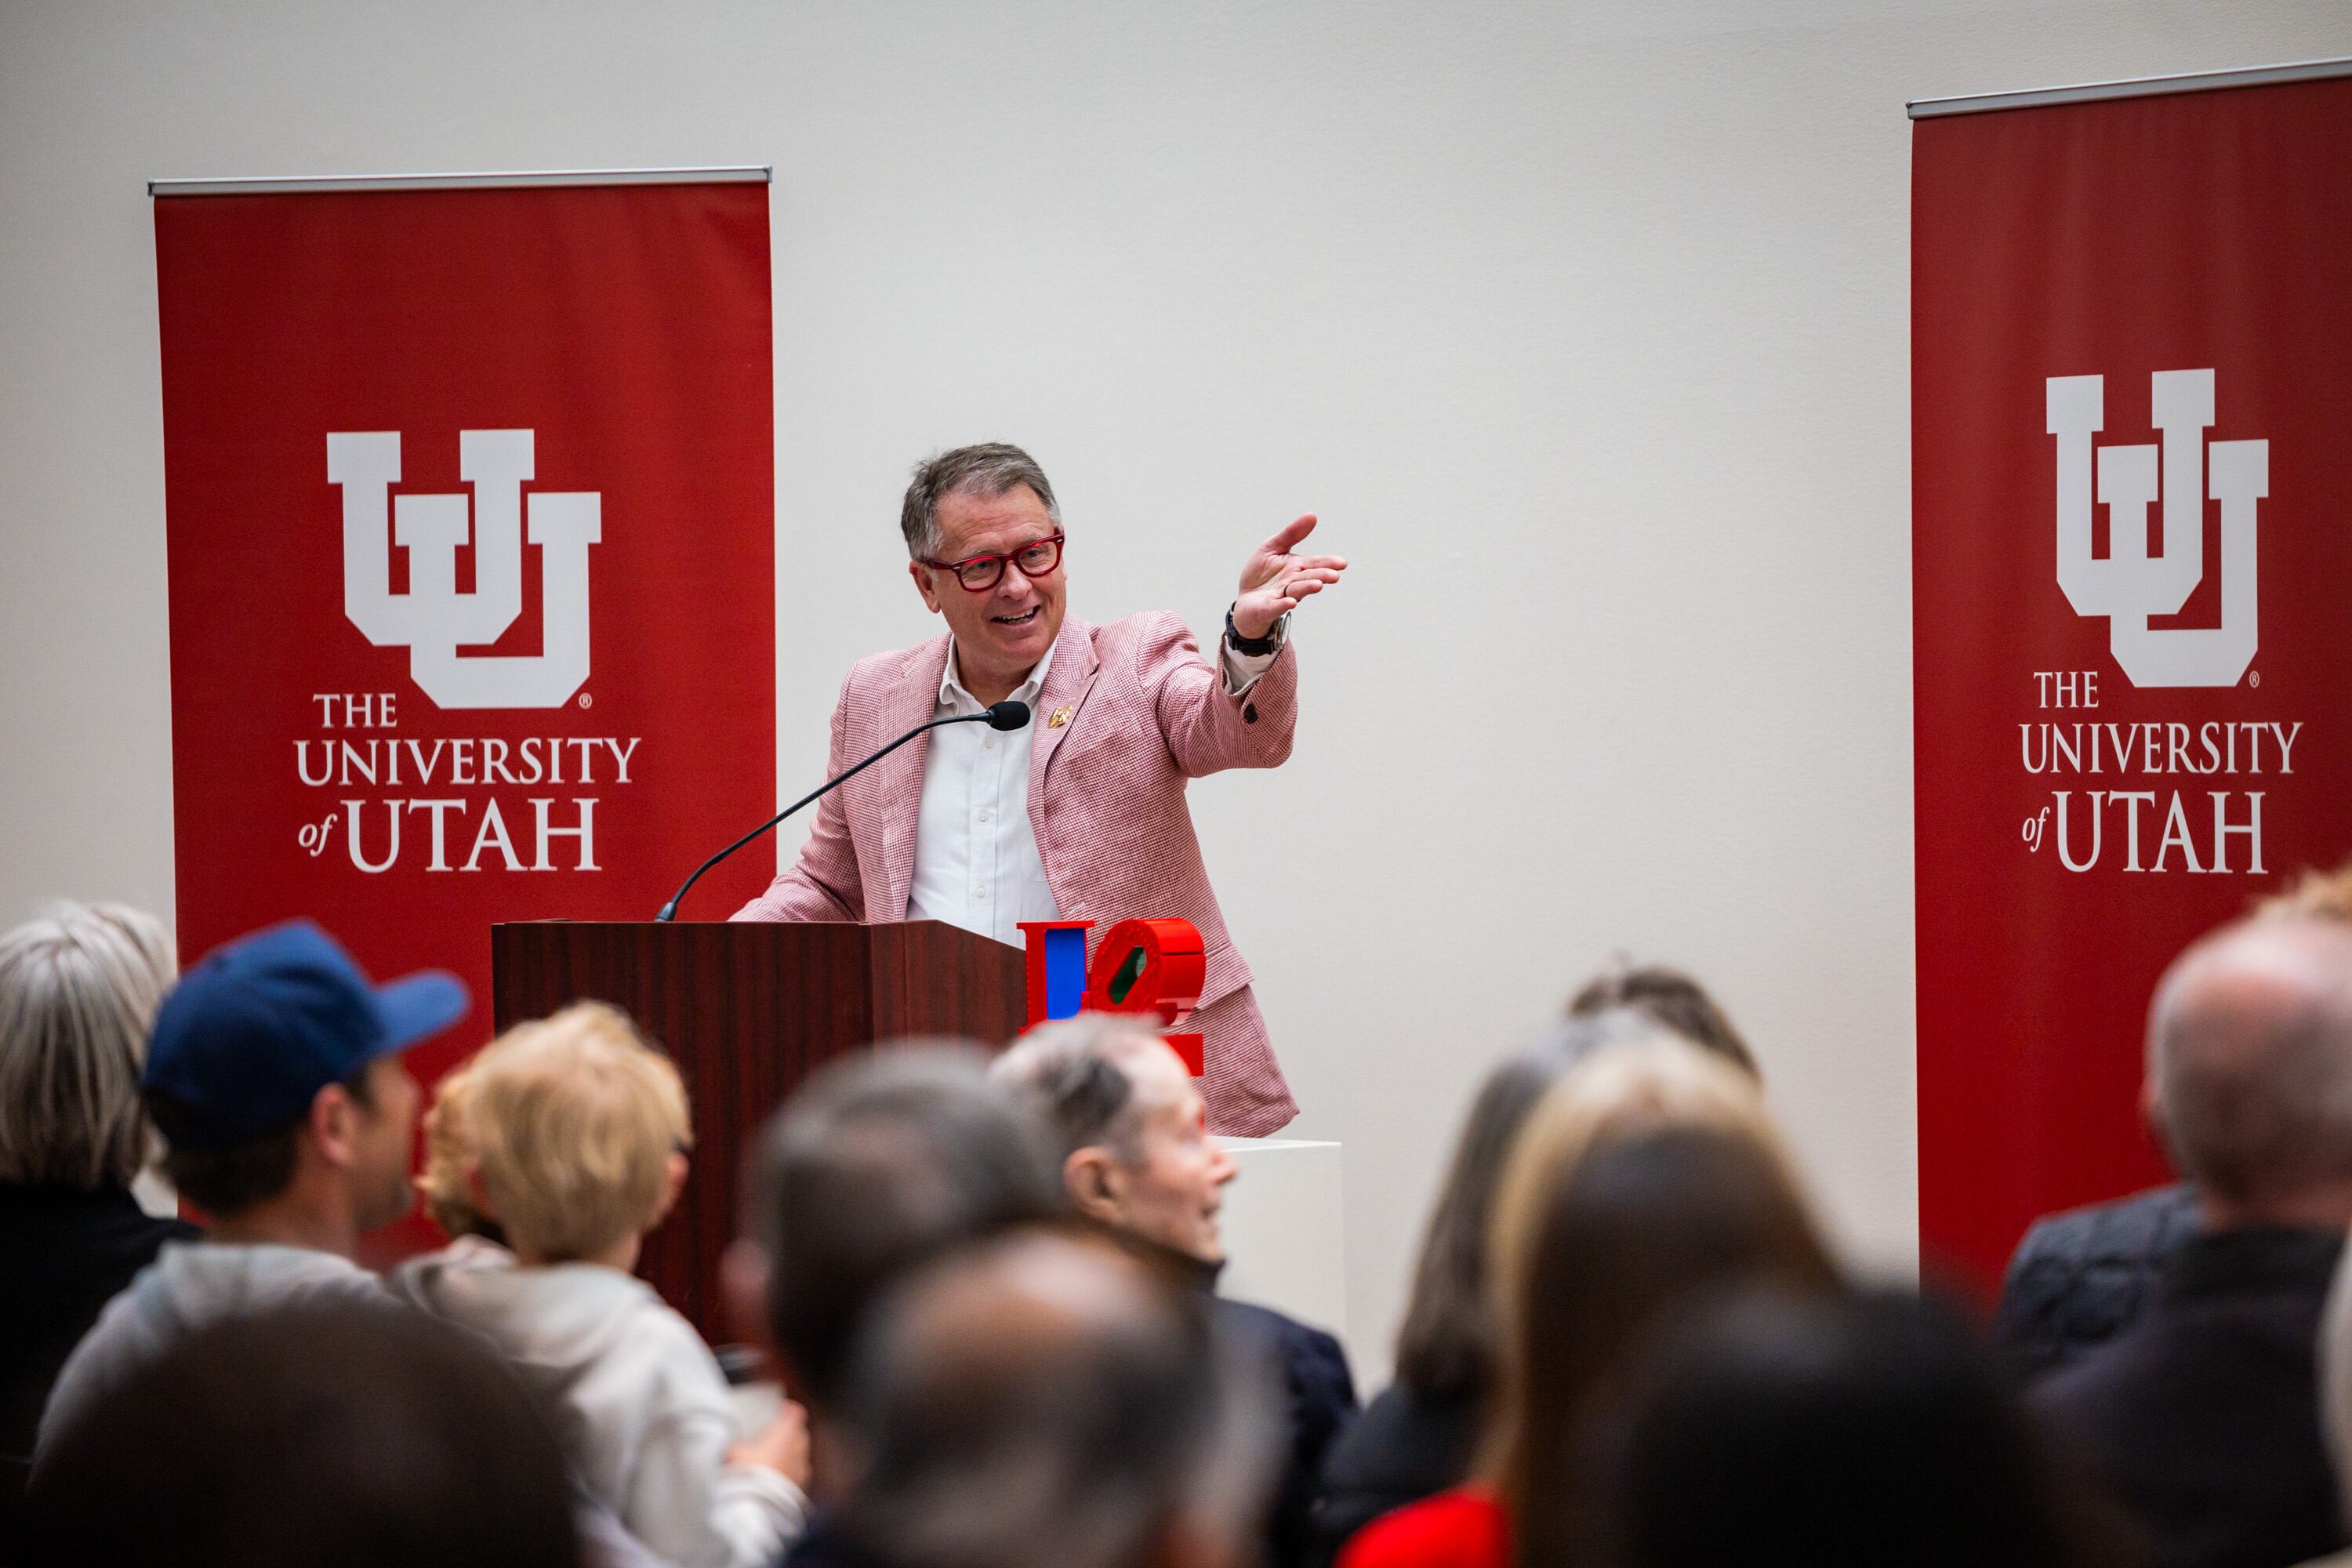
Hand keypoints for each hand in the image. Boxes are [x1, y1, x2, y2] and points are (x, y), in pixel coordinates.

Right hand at [729, 1398, 811, 1487]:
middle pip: (800, 1434)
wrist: (756, 1506)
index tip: (780, 1411)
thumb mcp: (733, 1452)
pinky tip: (774, 1480)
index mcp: (786, 1433)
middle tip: (773, 1436)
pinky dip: (788, 1473)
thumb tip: (732, 1445)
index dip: (788, 1411)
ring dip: (789, 1455)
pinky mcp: (800, 1488)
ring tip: (772, 1460)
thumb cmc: (747, 1473)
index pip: (796, 1413)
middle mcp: (799, 1449)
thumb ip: (737, 1444)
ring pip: (800, 1455)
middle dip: (789, 1433)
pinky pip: (796, 1475)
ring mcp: (802, 1469)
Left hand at [1233, 514, 1346, 640]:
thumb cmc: (1261, 573)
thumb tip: (1312, 515)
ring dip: (1306, 588)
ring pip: (1296, 591)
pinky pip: (1276, 607)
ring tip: (1318, 585)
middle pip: (1308, 578)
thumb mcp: (1273, 547)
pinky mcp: (1267, 608)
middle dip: (1321, 576)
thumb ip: (1292, 533)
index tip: (1342, 563)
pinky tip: (1291, 603)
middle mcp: (1292, 582)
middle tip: (1334, 575)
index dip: (1328, 563)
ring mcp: (1281, 596)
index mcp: (1296, 567)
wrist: (1245, 599)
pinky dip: (1283, 605)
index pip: (1315, 563)